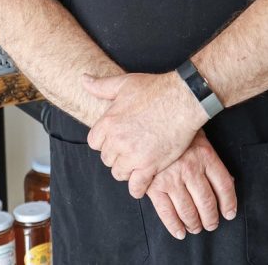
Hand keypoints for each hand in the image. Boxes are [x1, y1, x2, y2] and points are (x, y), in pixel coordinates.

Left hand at [83, 71, 207, 197]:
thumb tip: (83, 79)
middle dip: (117, 155)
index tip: (118, 138)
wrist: (183, 99)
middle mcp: (117, 141)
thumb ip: (101, 86)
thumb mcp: (125, 83)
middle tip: (132, 148)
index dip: (106, 141)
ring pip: (119, 173)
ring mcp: (133, 155)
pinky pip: (136, 187)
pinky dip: (138, 187)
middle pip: (107, 159)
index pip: (94, 143)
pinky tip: (144, 180)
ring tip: (139, 161)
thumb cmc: (156, 89)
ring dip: (127, 169)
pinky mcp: (149, 166)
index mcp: (108, 122)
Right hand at [147, 130, 236, 239]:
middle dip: (211, 218)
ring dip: (194, 224)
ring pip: (188, 211)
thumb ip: (212, 161)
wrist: (151, 123)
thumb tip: (229, 182)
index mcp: (205, 155)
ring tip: (196, 228)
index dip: (229, 203)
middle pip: (206, 202)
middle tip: (211, 224)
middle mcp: (191, 169)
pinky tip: (180, 231)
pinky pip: (166, 213)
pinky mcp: (154, 187)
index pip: (224, 185)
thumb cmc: (178, 132)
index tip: (229, 213)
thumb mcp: (200, 139)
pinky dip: (174, 226)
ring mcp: (172, 179)